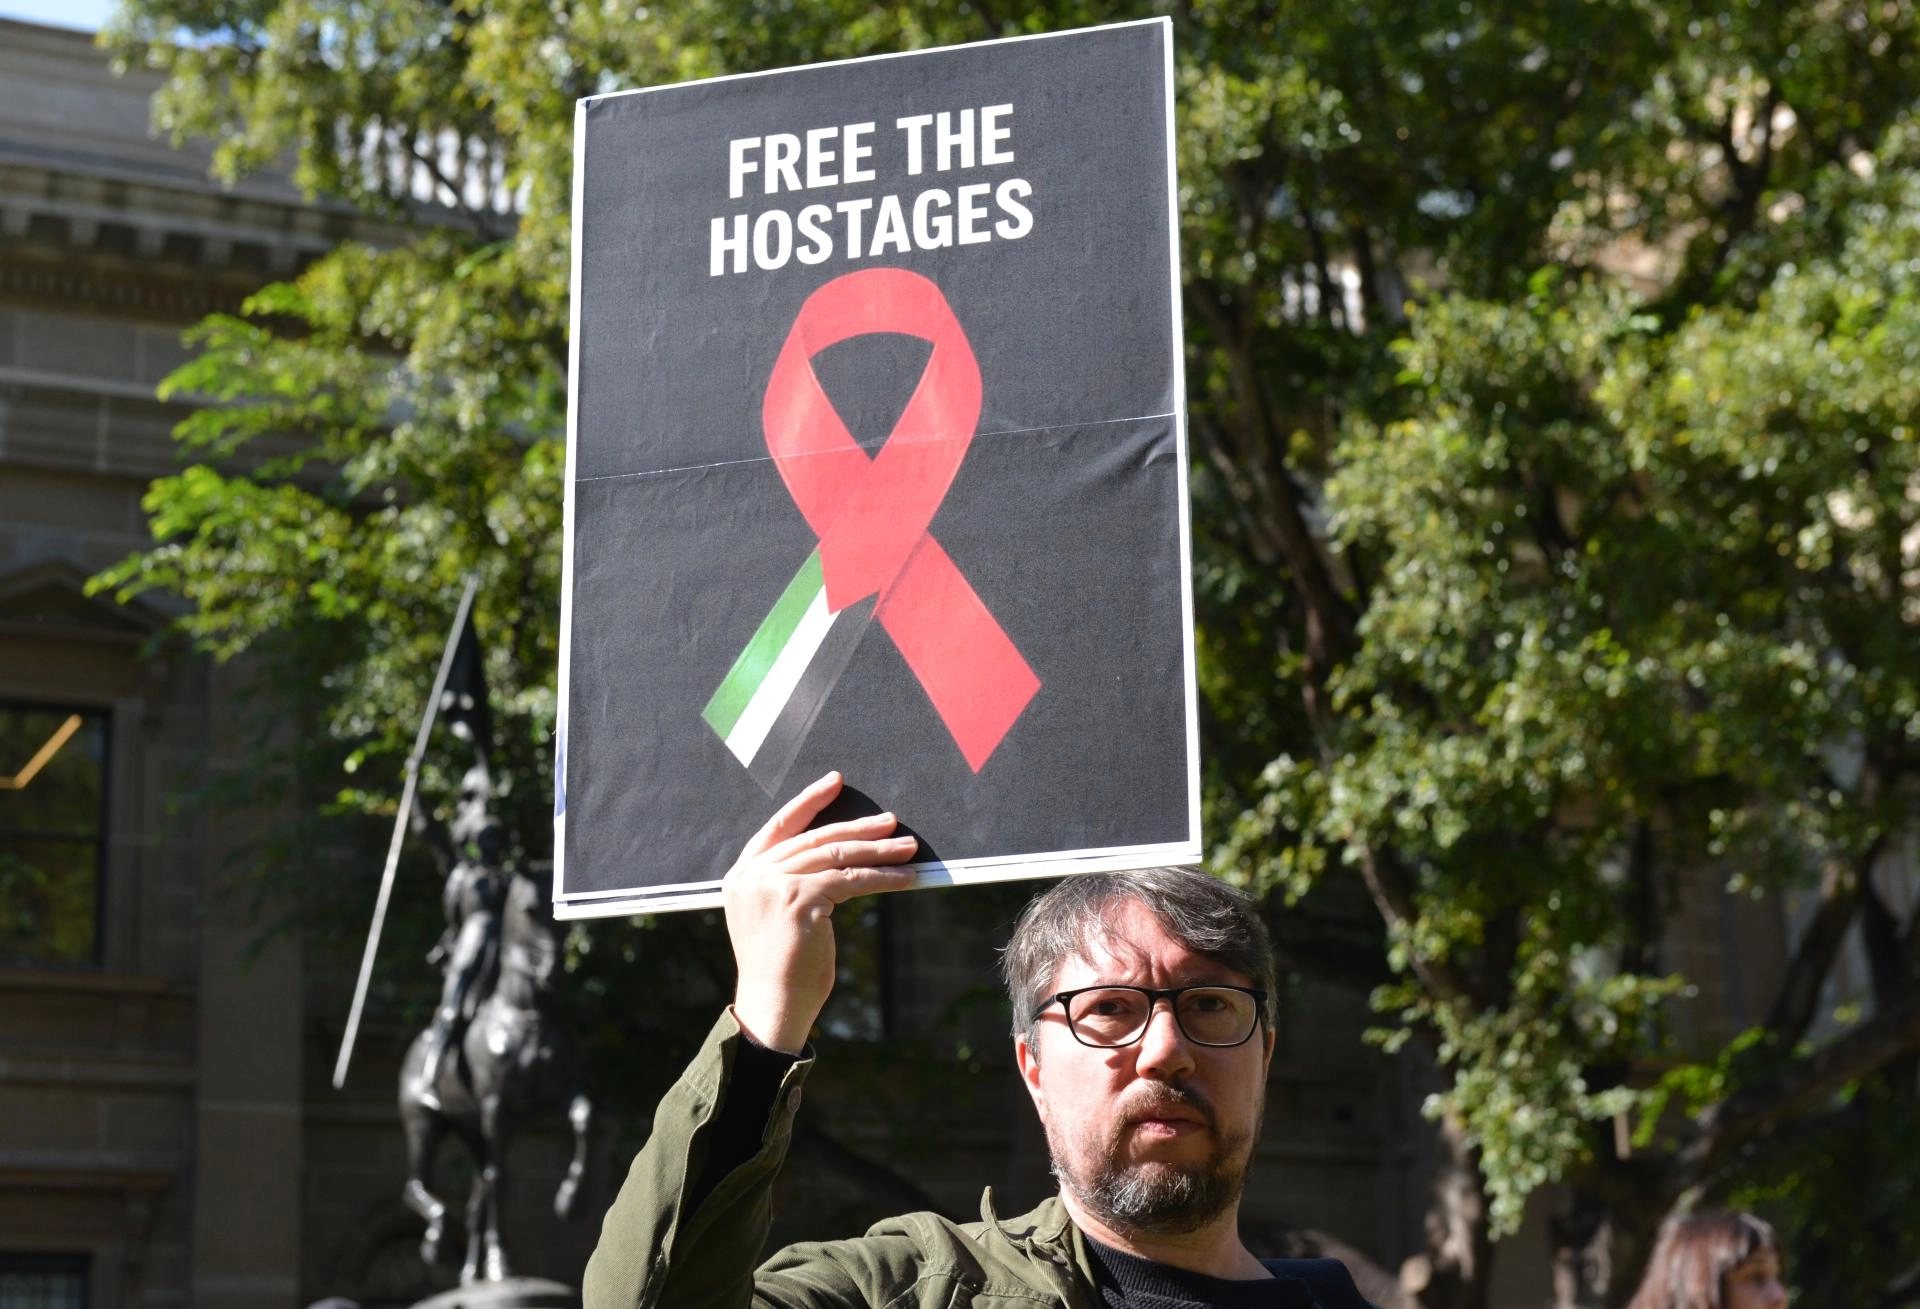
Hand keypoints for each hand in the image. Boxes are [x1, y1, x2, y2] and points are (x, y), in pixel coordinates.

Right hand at [723, 771, 918, 1052]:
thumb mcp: (775, 915)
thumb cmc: (780, 967)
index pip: (778, 825)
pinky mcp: (800, 898)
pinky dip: (883, 877)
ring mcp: (774, 884)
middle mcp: (753, 874)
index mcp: (741, 875)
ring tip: (909, 848)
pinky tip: (907, 878)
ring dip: (879, 851)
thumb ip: (789, 882)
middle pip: (816, 838)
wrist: (772, 1004)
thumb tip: (836, 857)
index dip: (808, 802)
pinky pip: (852, 880)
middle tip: (891, 822)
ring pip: (838, 856)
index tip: (835, 782)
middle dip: (859, 828)